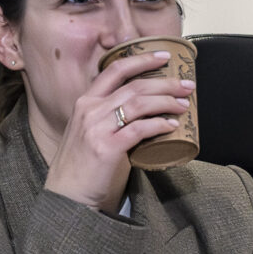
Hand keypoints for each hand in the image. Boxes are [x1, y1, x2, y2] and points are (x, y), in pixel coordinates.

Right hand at [42, 49, 193, 212]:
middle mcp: (89, 111)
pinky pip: (139, 129)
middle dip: (164, 82)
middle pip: (133, 85)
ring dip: (166, 101)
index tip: (164, 56)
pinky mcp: (106, 148)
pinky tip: (172, 125)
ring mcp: (96, 129)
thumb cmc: (81, 168)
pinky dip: (159, 124)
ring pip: (138, 103)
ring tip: (184, 104)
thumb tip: (142, 114)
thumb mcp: (88, 133)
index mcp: (85, 103)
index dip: (141, 60)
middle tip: (186, 84)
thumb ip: (107, 119)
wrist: (66, 197)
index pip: (114, 70)